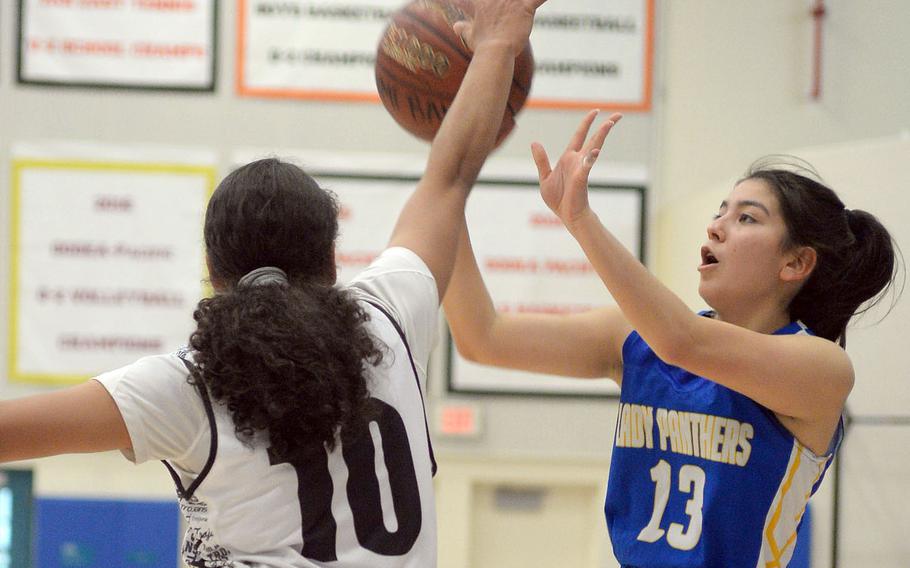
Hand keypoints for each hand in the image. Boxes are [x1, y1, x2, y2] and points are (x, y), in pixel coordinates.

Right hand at [453, 0, 547, 56]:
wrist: (494, 51)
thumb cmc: (482, 45)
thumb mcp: (469, 35)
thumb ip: (463, 28)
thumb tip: (455, 27)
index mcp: (483, 2)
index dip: (489, 3)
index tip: (492, 10)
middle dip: (507, 1)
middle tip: (508, 9)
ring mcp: (512, 1)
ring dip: (519, 1)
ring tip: (520, 5)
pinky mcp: (525, 7)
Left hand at [532, 110, 621, 225]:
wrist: (567, 215)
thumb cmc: (559, 199)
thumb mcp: (545, 177)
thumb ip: (541, 160)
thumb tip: (534, 142)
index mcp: (569, 158)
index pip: (580, 135)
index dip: (587, 123)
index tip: (596, 111)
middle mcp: (577, 160)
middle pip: (593, 138)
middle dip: (605, 126)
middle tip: (618, 115)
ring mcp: (581, 168)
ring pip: (593, 147)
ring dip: (601, 135)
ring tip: (610, 123)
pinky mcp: (580, 178)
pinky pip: (586, 166)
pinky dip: (590, 158)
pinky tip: (595, 150)